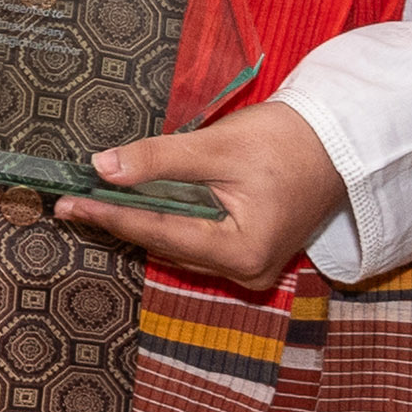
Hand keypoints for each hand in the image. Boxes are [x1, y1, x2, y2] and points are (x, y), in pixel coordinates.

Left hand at [64, 95, 350, 292]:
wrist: (339, 140)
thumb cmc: (288, 140)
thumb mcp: (218, 146)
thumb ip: (158, 160)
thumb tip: (102, 168)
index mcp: (243, 252)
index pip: (161, 232)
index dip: (112, 215)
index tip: (71, 204)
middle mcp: (247, 271)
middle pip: (167, 244)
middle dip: (120, 221)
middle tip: (71, 203)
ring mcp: (250, 267)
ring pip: (179, 244)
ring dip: (141, 221)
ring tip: (93, 202)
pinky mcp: (250, 253)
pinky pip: (197, 240)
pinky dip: (168, 220)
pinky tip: (136, 204)